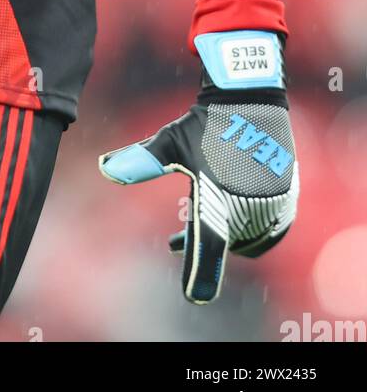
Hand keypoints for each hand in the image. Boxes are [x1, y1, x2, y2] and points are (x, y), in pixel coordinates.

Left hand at [98, 30, 297, 303]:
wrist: (249, 96)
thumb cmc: (206, 121)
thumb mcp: (170, 142)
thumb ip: (140, 161)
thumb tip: (105, 169)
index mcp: (220, 201)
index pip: (209, 250)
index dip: (200, 275)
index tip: (193, 295)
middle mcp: (250, 209)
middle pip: (226, 245)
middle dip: (202, 244)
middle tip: (177, 233)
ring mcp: (273, 204)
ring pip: (250, 240)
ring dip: (226, 237)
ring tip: (200, 221)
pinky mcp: (287, 197)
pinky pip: (271, 228)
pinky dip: (251, 228)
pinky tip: (231, 211)